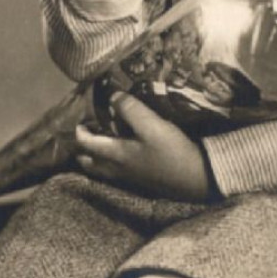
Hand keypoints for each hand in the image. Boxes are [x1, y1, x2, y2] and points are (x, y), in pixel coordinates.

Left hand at [74, 91, 214, 201]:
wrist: (196, 178)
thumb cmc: (171, 151)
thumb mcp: (152, 125)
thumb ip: (131, 110)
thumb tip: (112, 97)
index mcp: (116, 154)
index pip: (86, 144)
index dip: (80, 132)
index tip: (81, 120)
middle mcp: (118, 169)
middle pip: (90, 163)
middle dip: (83, 150)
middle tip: (86, 135)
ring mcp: (130, 178)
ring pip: (103, 170)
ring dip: (96, 159)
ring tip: (101, 145)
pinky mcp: (142, 180)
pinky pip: (116, 174)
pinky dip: (111, 164)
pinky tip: (123, 155)